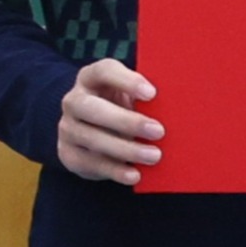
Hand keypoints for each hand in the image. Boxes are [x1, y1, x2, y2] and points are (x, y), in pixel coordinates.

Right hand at [54, 55, 165, 186]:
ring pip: (92, 138)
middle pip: (93, 108)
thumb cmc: (118, 107)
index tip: (152, 94)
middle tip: (158, 131)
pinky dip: (114, 170)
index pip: (104, 71)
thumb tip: (178, 107)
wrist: (88, 129)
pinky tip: (135, 174)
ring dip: (125, 149)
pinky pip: (90, 163)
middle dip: (127, 121)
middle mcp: (74, 101)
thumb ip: (143, 97)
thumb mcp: (127, 95)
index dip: (127, 81)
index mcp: (90, 78)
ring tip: (154, 156)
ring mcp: (67, 128)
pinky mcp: (68, 154)